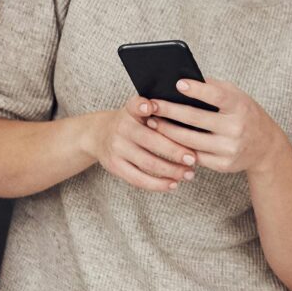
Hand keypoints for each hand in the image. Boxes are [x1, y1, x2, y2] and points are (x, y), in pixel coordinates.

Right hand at [79, 101, 199, 192]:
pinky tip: (173, 184)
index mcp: (130, 111)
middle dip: (174, 151)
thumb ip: (158, 109)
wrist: (98, 134)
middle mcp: (121, 128)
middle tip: (193, 159)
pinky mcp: (115, 166)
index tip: (150, 107)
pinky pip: (138, 179)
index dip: (141, 106)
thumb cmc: (132, 122)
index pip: (134, 106)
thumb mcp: (138, 110)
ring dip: (171, 171)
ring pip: (147, 163)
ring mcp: (117, 148)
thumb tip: (187, 112)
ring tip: (189, 174)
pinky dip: (157, 184)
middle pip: (150, 140)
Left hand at [151, 76, 291, 176]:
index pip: (217, 96)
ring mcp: (230, 148)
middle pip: (195, 119)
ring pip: (189, 140)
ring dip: (167, 131)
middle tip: (151, 105)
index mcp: (240, 106)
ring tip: (152, 122)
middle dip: (169, 111)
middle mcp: (236, 128)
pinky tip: (165, 140)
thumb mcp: (237, 96)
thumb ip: (213, 88)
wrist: (266, 146)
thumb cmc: (244, 114)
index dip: (197, 90)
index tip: (177, 83)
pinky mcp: (223, 165)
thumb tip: (180, 82)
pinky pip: (194, 156)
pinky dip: (177, 147)